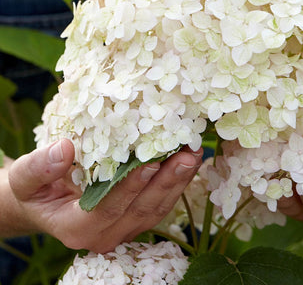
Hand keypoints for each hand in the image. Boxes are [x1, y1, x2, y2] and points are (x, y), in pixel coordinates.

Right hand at [8, 139, 201, 252]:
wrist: (44, 202)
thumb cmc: (35, 189)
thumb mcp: (25, 178)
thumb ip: (38, 167)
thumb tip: (64, 149)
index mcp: (76, 228)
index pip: (108, 208)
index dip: (131, 187)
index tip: (152, 162)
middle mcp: (104, 236)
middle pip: (141, 210)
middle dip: (167, 181)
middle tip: (187, 154)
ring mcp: (123, 230)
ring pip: (156, 209)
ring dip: (178, 181)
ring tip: (194, 154)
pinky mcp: (134, 220)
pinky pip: (159, 205)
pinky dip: (175, 184)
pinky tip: (188, 163)